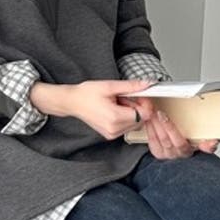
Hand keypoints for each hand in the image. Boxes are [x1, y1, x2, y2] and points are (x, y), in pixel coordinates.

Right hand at [30, 78, 155, 139]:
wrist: (72, 102)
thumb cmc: (86, 94)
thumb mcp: (109, 86)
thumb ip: (131, 86)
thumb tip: (146, 84)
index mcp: (115, 117)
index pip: (144, 115)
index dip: (146, 104)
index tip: (141, 95)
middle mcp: (114, 129)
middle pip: (140, 120)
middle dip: (138, 107)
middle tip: (126, 97)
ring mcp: (112, 134)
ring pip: (135, 124)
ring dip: (132, 112)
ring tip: (119, 103)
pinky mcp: (110, 135)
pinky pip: (126, 127)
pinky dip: (126, 118)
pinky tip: (116, 109)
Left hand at [144, 109, 218, 160]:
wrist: (180, 161)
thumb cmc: (190, 148)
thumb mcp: (201, 146)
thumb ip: (208, 146)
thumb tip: (213, 143)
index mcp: (187, 151)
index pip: (179, 141)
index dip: (170, 128)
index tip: (163, 116)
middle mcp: (175, 154)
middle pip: (165, 137)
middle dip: (159, 122)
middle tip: (155, 109)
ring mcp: (165, 154)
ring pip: (158, 138)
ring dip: (154, 123)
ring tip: (152, 112)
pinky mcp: (157, 153)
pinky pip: (151, 140)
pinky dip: (149, 128)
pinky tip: (149, 120)